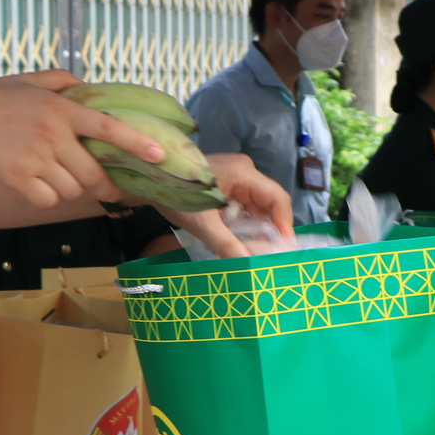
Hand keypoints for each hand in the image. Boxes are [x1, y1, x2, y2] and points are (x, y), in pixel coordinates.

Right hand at [0, 69, 166, 210]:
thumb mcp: (30, 80)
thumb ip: (63, 81)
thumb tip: (88, 88)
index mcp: (61, 109)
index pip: (108, 127)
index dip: (136, 142)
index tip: (159, 154)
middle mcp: (52, 134)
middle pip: (92, 173)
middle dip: (104, 186)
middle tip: (110, 190)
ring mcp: (34, 158)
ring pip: (71, 189)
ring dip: (69, 189)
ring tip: (53, 175)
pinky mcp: (16, 178)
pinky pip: (47, 200)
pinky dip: (46, 197)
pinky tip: (34, 185)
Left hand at [154, 153, 294, 259]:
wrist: (150, 181)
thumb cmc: (176, 196)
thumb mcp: (203, 224)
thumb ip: (227, 244)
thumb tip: (248, 264)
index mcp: (244, 173)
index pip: (277, 198)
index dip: (285, 223)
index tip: (284, 247)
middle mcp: (245, 170)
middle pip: (269, 202)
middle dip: (271, 227)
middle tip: (272, 253)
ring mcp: (236, 175)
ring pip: (258, 204)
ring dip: (258, 226)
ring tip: (258, 249)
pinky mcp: (227, 183)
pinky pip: (245, 203)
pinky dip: (246, 221)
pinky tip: (242, 238)